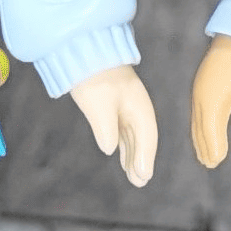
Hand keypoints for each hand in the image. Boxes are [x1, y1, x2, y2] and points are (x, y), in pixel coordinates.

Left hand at [69, 64, 157, 186]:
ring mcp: (125, 102)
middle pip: (142, 137)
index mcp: (138, 106)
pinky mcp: (113, 101)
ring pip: (133, 133)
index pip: (147, 137)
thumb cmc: (92, 76)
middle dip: (141, 160)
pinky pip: (123, 127)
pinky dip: (124, 143)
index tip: (142, 176)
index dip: (145, 158)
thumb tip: (110, 148)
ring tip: (131, 173)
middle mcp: (136, 105)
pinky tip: (119, 152)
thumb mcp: (99, 106)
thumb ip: (106, 130)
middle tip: (139, 181)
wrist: (84, 48)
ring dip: (132, 153)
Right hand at [191, 34, 230, 168]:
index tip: (217, 163)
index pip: (211, 133)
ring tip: (205, 150)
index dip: (214, 149)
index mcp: (212, 101)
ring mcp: (200, 86)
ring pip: (197, 118)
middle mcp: (201, 96)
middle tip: (209, 163)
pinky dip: (200, 122)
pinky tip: (206, 123)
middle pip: (199, 128)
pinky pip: (198, 108)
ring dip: (200, 136)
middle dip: (204, 147)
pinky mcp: (204, 78)